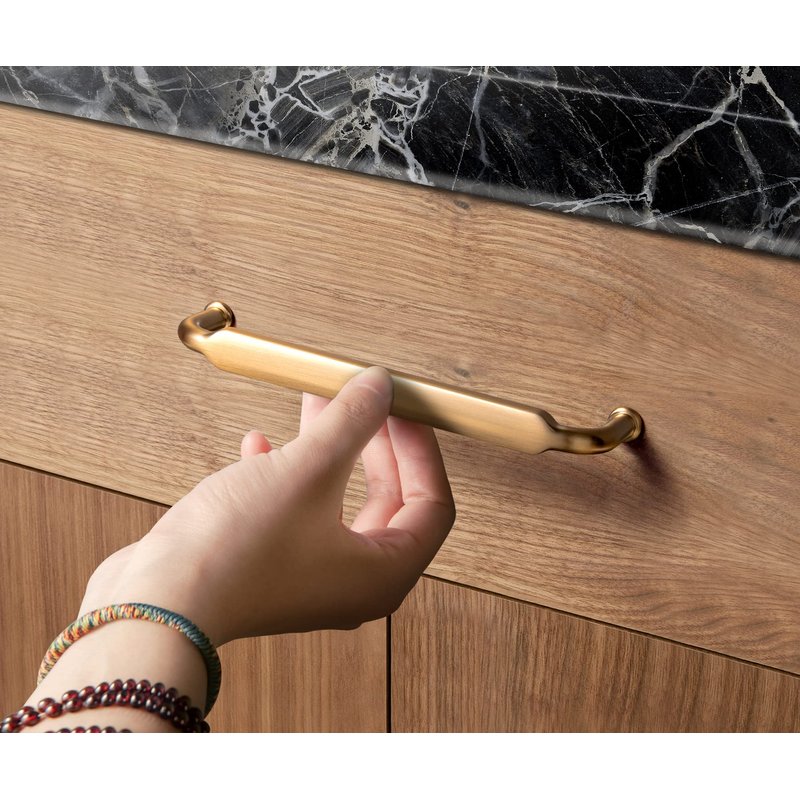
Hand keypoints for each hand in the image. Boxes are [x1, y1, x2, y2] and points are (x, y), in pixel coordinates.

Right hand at [80, 367, 455, 645]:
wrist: (153, 604)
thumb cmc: (235, 553)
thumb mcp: (306, 470)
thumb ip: (351, 423)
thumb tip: (380, 386)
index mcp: (383, 573)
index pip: (432, 504)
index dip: (422, 449)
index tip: (405, 409)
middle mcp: (353, 583)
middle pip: (388, 500)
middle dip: (374, 443)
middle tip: (365, 400)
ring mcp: (310, 578)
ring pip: (337, 500)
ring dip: (328, 451)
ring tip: (315, 405)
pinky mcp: (269, 568)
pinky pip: (295, 511)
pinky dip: (285, 475)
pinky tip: (259, 445)